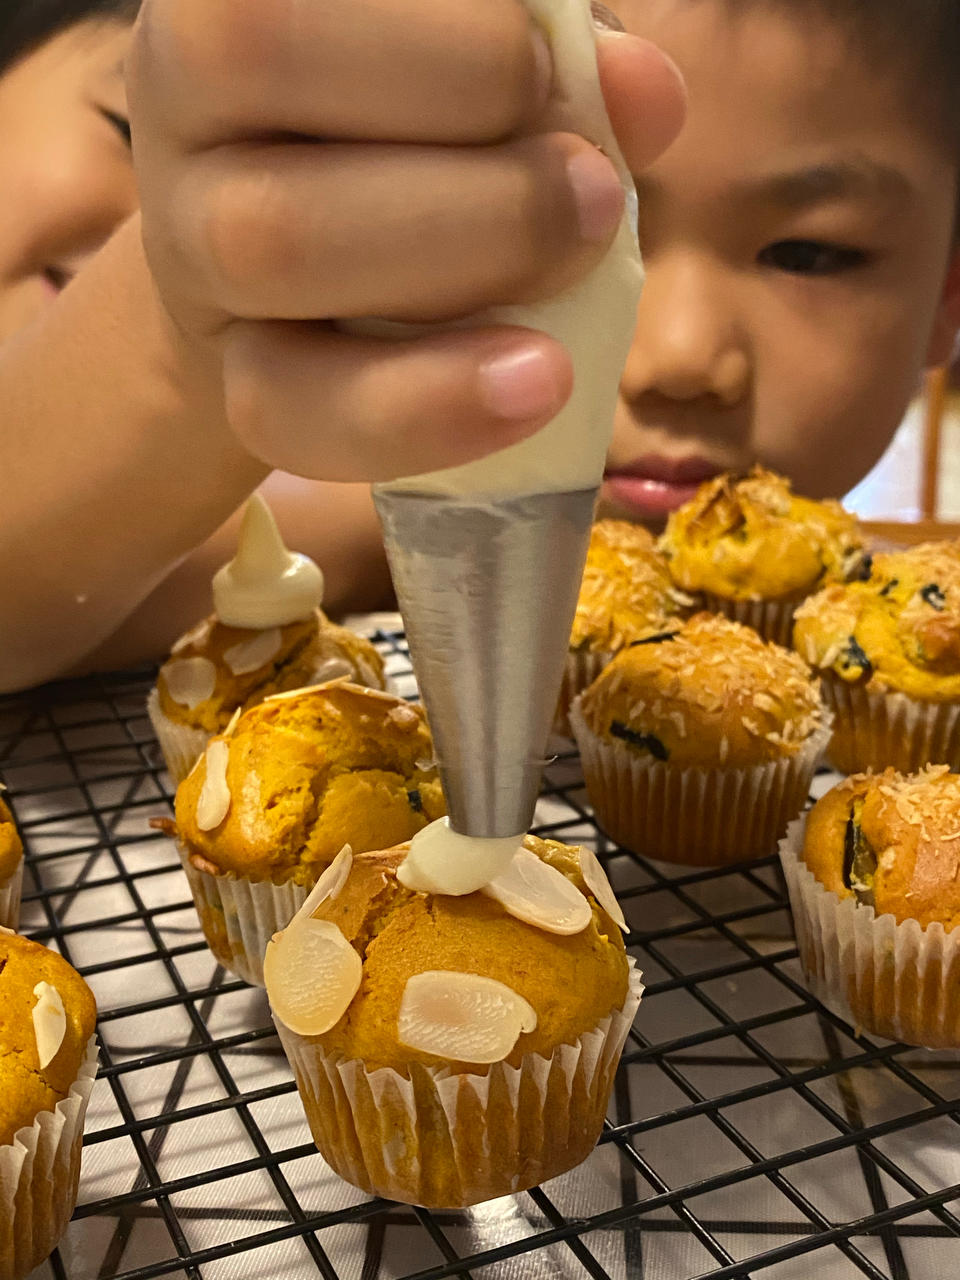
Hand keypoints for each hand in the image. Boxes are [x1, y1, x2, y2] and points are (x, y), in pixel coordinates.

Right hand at [127, 0, 684, 481]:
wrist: (295, 280)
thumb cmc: (402, 144)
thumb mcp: (471, 81)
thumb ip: (555, 67)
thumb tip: (645, 95)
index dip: (458, 32)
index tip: (552, 74)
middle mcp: (181, 102)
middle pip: (267, 68)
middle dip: (460, 119)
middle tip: (593, 195)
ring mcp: (186, 248)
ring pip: (271, 241)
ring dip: (460, 257)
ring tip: (580, 267)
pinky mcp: (228, 379)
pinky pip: (290, 409)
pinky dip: (424, 410)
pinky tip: (538, 388)